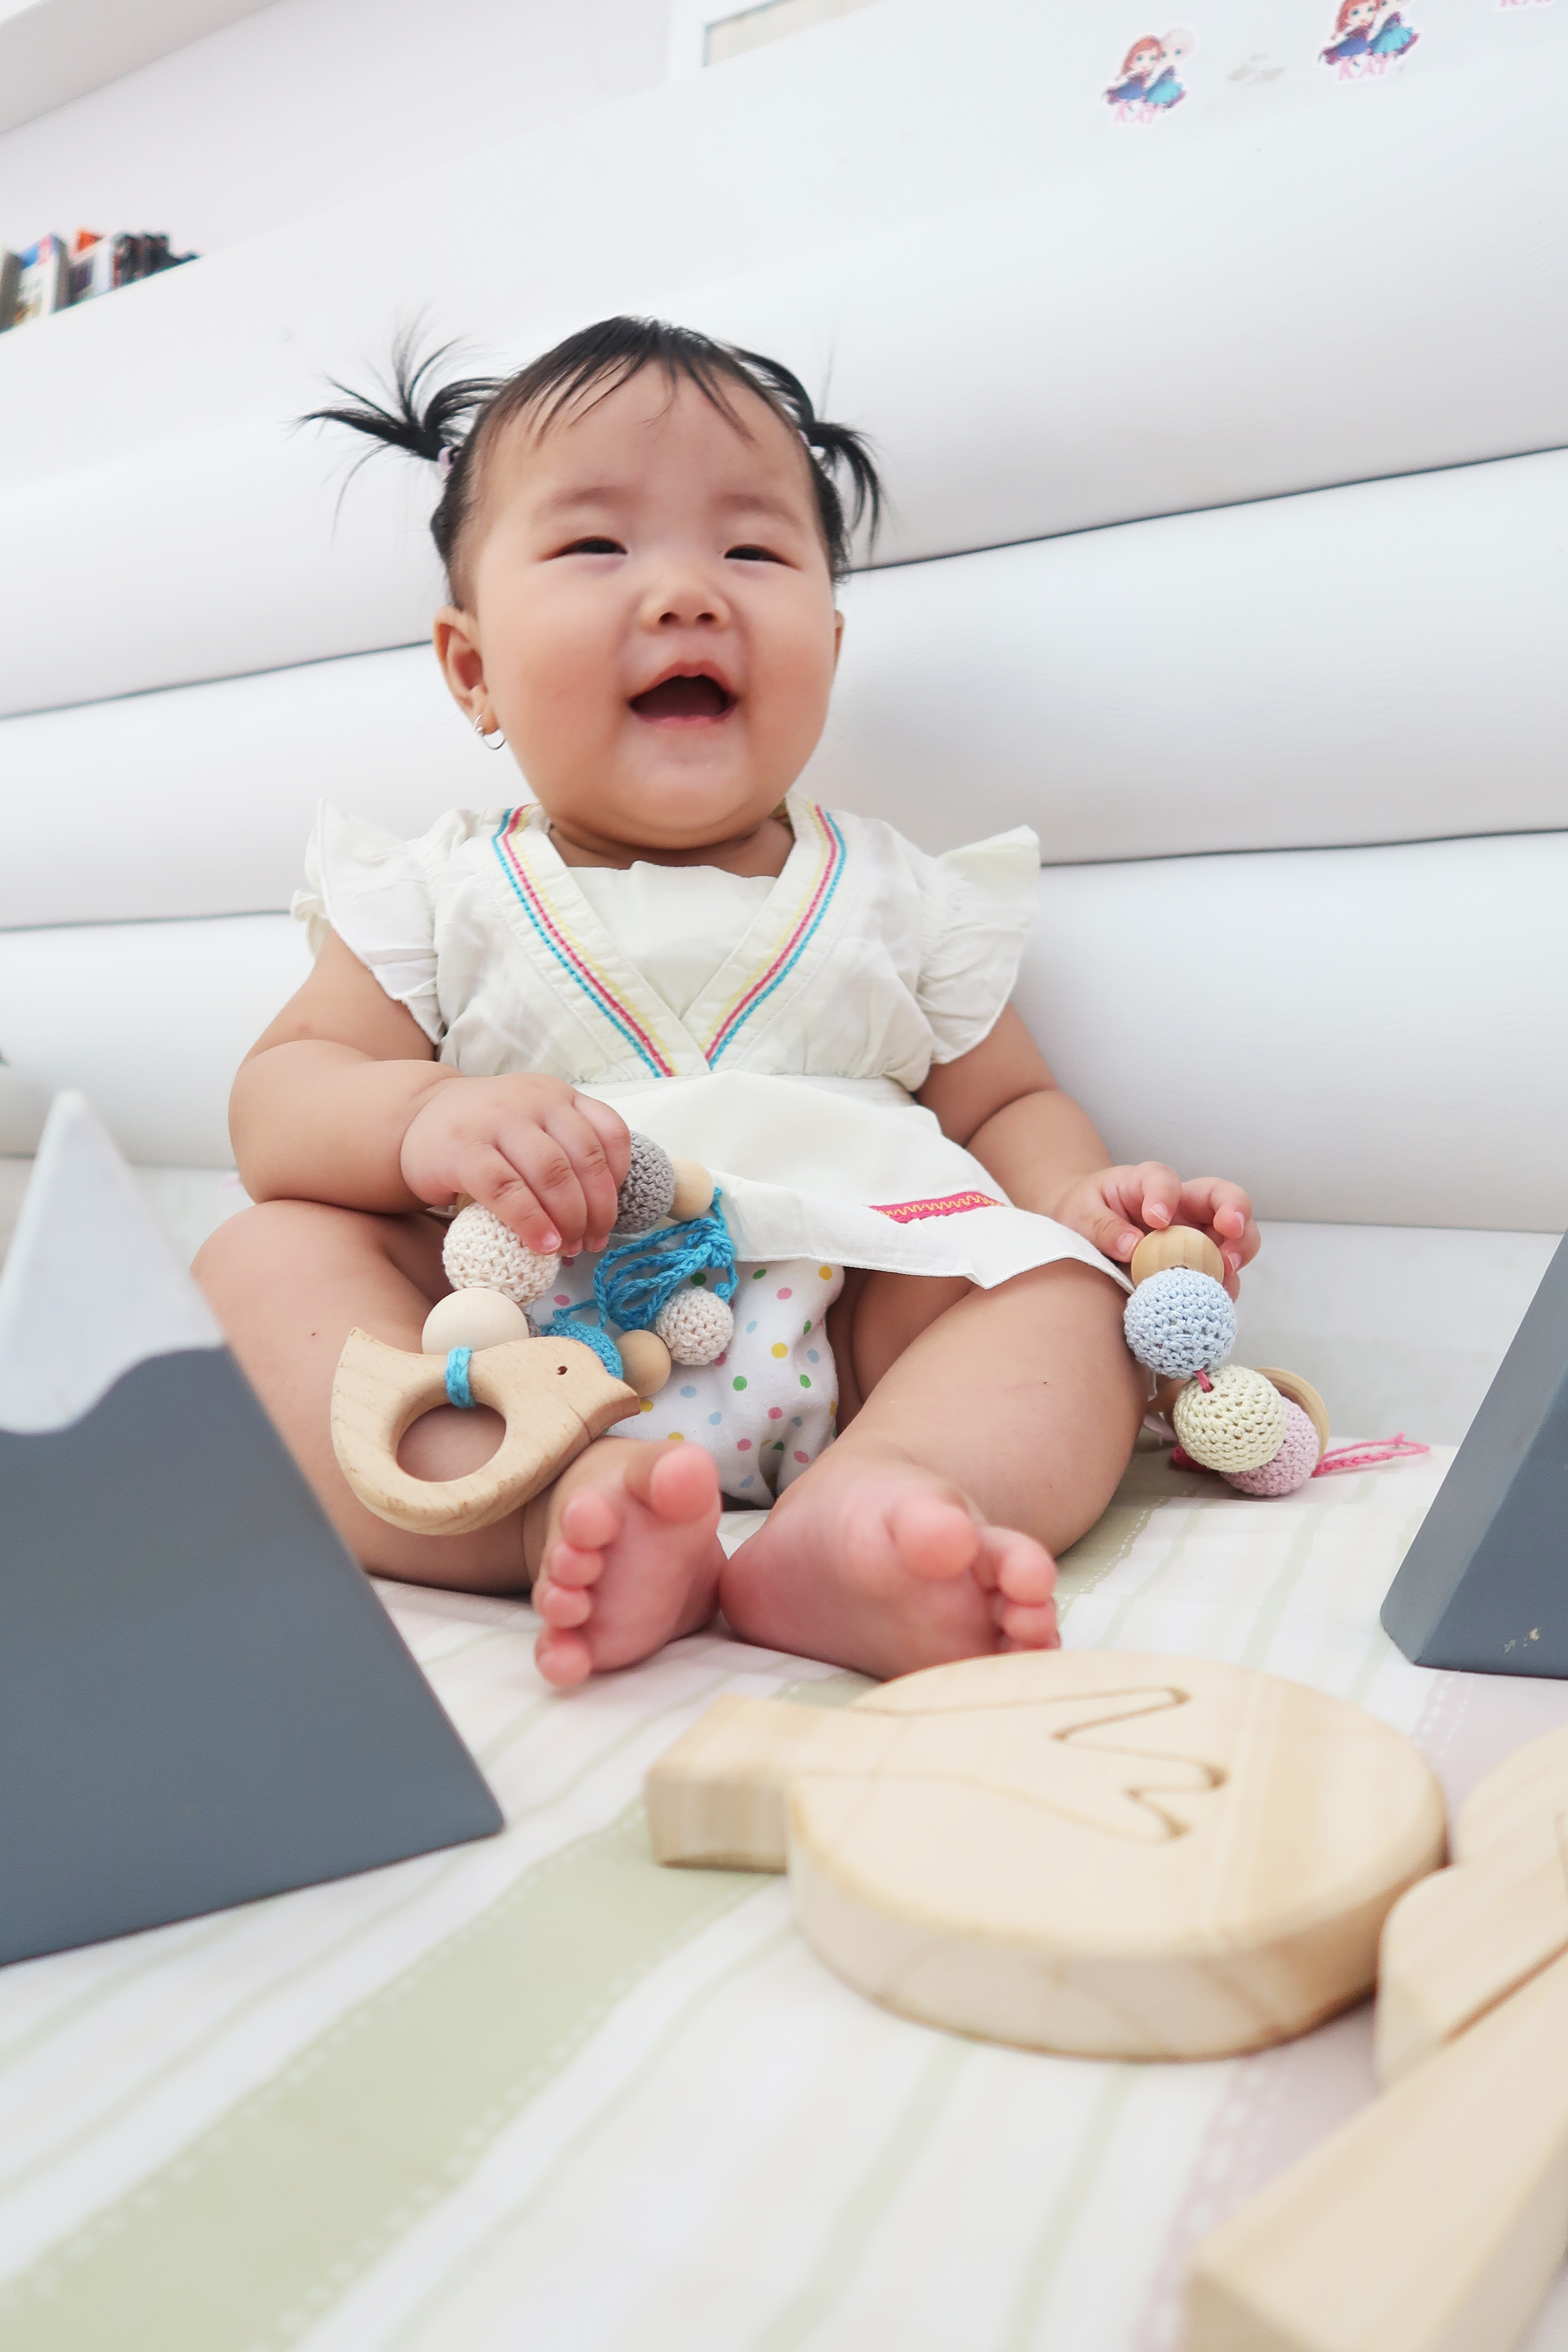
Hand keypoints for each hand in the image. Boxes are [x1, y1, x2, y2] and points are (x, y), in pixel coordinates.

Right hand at [400, 1074, 630, 1256]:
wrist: (416, 1119)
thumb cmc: (486, 1134)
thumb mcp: (533, 1126)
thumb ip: (565, 1153)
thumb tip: (598, 1219)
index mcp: (557, 1096)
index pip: (608, 1131)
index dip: (618, 1179)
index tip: (610, 1214)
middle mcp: (533, 1101)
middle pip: (584, 1158)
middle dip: (597, 1209)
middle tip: (591, 1241)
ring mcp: (496, 1121)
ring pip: (551, 1172)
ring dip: (568, 1218)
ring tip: (568, 1248)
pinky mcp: (463, 1150)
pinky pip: (506, 1189)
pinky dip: (530, 1222)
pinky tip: (541, 1245)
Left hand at [1051, 1162, 1258, 1299]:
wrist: (1085, 1237)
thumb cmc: (1085, 1216)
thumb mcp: (1080, 1215)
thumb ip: (1102, 1226)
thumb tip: (1133, 1246)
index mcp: (1148, 1185)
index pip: (1163, 1180)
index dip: (1165, 1195)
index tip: (1156, 1218)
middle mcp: (1183, 1208)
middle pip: (1223, 1198)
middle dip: (1235, 1212)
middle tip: (1230, 1231)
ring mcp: (1196, 1239)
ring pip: (1235, 1239)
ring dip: (1238, 1253)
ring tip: (1226, 1273)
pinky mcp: (1198, 1269)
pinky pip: (1221, 1279)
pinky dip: (1223, 1290)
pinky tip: (1214, 1302)